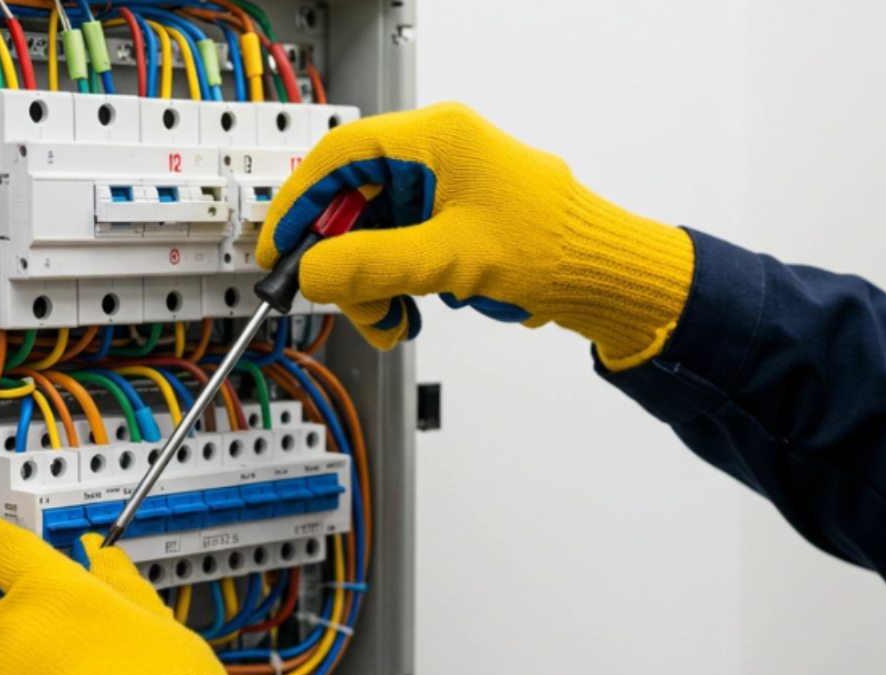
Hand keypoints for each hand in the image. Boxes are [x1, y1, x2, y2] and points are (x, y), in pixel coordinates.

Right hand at [259, 102, 693, 369]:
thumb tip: (312, 272)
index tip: (279, 248)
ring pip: (375, 235)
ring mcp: (446, 192)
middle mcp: (438, 157)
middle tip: (346, 303)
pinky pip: (402, 252)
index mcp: (438, 139)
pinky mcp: (454, 224)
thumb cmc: (554, 249)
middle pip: (355, 201)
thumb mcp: (449, 259)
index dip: (300, 202)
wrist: (606, 279)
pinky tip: (408, 316)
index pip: (340, 155)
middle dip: (344, 261)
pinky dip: (395, 287)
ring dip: (371, 285)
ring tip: (390, 323)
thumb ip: (373, 265)